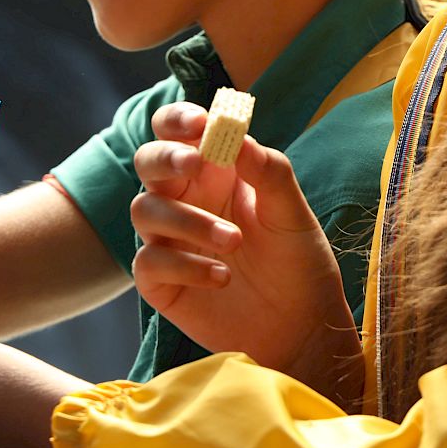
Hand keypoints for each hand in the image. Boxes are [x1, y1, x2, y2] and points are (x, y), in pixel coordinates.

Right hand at [130, 103, 363, 409]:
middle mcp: (187, 200)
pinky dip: (184, 264)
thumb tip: (237, 137)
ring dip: (187, 221)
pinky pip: (148, 261)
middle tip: (195, 165)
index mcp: (217, 173)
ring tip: (233, 242)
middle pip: (148, 162)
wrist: (303, 328)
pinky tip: (222, 277)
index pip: (180, 131)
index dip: (179, 119)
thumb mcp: (293, 214)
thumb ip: (268, 172)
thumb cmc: (299, 263)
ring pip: (143, 210)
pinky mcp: (162, 282)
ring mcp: (170, 240)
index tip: (200, 122)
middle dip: (166, 158)